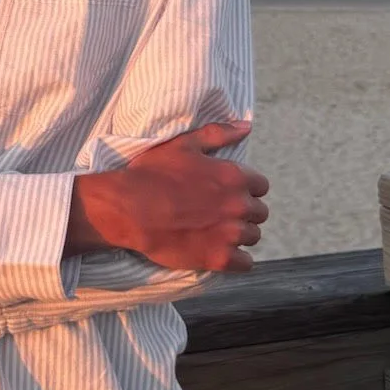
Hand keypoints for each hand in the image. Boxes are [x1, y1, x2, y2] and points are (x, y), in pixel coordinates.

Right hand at [67, 120, 268, 273]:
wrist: (128, 209)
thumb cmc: (151, 174)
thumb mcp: (182, 144)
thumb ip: (217, 134)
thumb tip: (246, 127)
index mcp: (233, 176)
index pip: (261, 186)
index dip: (246, 189)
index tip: (228, 193)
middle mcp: (238, 205)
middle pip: (259, 213)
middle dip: (244, 212)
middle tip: (220, 213)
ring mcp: (230, 234)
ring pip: (253, 236)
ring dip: (240, 235)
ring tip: (217, 232)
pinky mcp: (219, 258)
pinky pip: (246, 263)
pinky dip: (237, 259)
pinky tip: (220, 252)